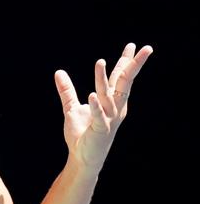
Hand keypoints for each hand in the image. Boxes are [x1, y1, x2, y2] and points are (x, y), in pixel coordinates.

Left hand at [55, 43, 153, 171]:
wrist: (82, 157)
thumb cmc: (82, 133)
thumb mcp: (71, 108)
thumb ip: (67, 90)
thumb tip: (59, 72)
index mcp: (111, 101)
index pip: (120, 78)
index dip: (125, 62)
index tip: (132, 45)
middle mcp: (114, 108)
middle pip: (125, 83)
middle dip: (133, 65)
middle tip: (145, 48)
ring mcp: (108, 118)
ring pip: (108, 95)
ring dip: (103, 79)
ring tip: (100, 61)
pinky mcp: (99, 129)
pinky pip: (98, 115)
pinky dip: (95, 106)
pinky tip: (91, 95)